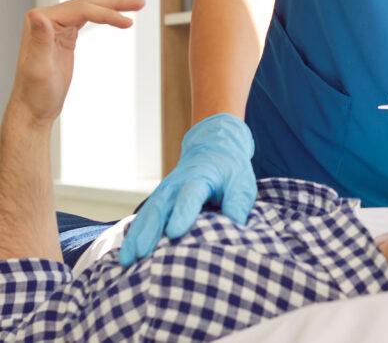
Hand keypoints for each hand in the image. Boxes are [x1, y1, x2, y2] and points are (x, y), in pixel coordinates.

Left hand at [7, 0, 143, 124]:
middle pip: (88, 2)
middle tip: (140, 0)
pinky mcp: (65, 34)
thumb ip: (39, 40)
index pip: (82, 9)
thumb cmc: (34, 94)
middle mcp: (48, 19)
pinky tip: (116, 10)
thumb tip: (37, 15)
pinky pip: (88, 16)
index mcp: (41, 22)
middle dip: (116, 0)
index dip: (108, 13)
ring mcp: (56, 25)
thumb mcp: (38, 69)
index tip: (129, 23)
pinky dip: (105, 11)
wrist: (33, 109)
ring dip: (114, 0)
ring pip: (90, 5)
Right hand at [119, 112, 255, 265]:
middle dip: (150, 230)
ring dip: (136, 236)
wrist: (215, 148)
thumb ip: (238, 205)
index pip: (190, 195)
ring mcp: (164, 191)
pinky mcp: (159, 200)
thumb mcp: (242, 183)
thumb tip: (235, 230)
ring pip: (148, 213)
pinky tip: (125, 255)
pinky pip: (144, 218)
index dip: (183, 212)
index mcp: (201, 177)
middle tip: (140, 254)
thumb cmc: (230, 171)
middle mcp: (177, 184)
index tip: (175, 232)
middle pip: (161, 206)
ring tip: (126, 260)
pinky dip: (133, 235)